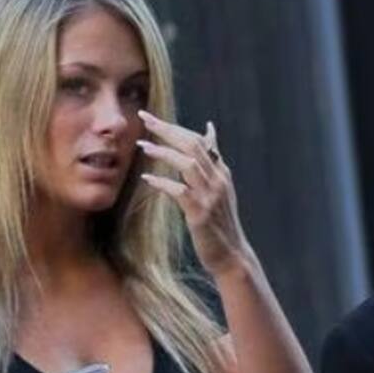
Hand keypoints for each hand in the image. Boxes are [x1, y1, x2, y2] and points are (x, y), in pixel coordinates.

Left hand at [136, 111, 250, 276]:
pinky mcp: (201, 213)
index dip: (176, 128)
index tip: (153, 118)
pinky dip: (162, 182)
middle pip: (193, 145)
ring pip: (188, 164)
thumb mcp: (219, 190)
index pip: (200, 141)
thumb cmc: (220, 224)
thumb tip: (208, 133)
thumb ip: (211, 164)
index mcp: (222, 173)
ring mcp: (211, 196)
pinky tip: (147, 178)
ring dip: (164, 152)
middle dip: (167, 129)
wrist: (231, 255)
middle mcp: (219, 180)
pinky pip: (180, 191)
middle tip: (145, 117)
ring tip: (142, 145)